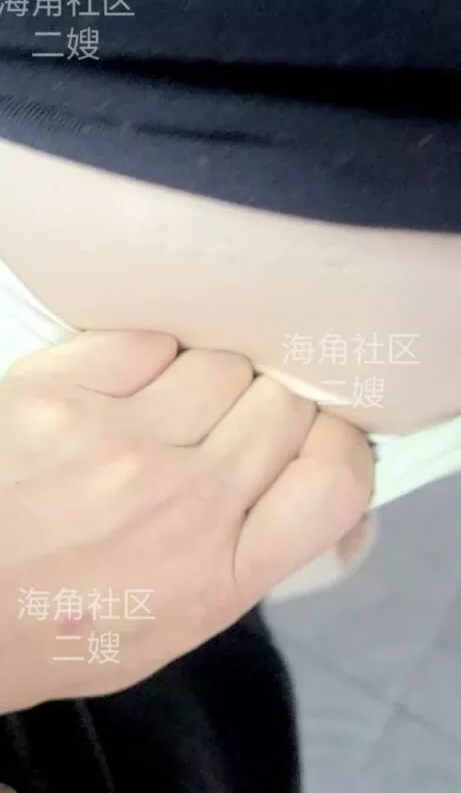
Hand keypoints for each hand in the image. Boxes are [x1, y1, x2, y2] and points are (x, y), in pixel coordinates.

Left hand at [0, 331, 373, 710]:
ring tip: (164, 411)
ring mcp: (118, 443)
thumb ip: (254, 558)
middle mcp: (181, 505)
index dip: (339, 446)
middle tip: (226, 427)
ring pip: (220, 364)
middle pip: (284, 405)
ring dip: (205, 380)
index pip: (335, 479)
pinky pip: (150, 340)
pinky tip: (118, 392)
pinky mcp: (60, 393)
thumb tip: (322, 486)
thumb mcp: (176, 627)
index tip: (314, 441)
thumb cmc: (64, 621)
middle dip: (268, 407)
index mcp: (219, 576)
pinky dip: (146, 357)